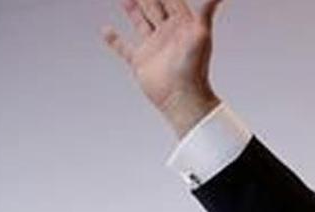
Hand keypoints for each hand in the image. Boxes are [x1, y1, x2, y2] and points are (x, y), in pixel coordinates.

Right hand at [102, 0, 225, 137]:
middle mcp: (167, 34)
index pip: (171, 0)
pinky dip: (114, 40)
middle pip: (154, 7)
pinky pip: (124, 48)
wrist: (183, 98)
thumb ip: (208, 11)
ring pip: (140, 22)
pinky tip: (106, 31)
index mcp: (181, 26)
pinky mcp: (140, 62)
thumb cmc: (195, 69)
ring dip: (133, 10)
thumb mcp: (202, 35)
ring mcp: (153, 47)